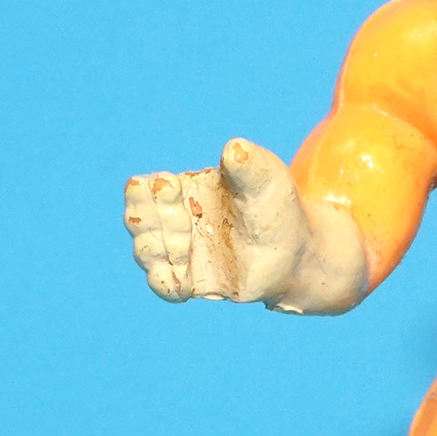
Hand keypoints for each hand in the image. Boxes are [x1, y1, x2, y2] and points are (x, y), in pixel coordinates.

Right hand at [123, 139, 367, 313]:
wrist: (298, 250)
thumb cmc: (279, 208)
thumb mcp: (268, 179)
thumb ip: (249, 164)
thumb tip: (234, 149)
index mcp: (183, 191)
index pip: (144, 189)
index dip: (147, 190)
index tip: (172, 186)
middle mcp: (176, 221)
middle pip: (137, 221)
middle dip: (150, 219)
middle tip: (183, 218)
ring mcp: (183, 253)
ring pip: (146, 253)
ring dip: (156, 249)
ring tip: (186, 243)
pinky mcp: (195, 282)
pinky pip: (165, 286)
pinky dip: (165, 282)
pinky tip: (183, 278)